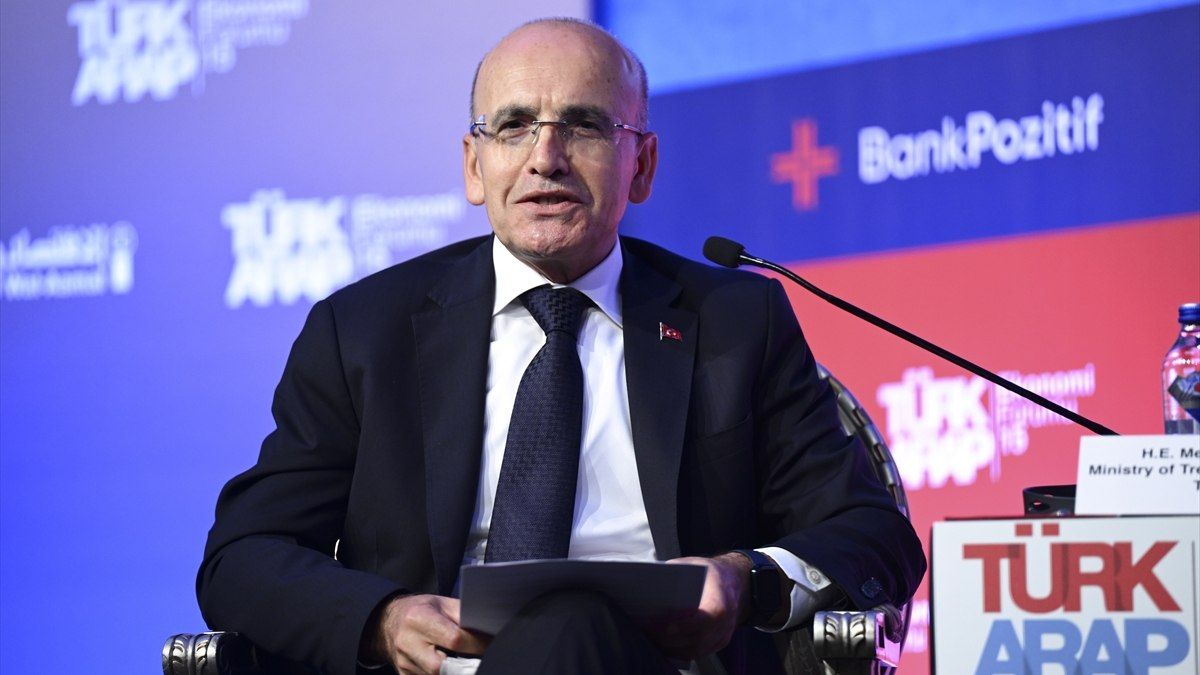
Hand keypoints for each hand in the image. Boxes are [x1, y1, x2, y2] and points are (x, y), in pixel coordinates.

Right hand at [362, 594, 489, 674]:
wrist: (390, 622)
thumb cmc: (422, 610)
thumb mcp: (443, 604)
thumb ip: (464, 616)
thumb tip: (489, 628)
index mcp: (419, 618)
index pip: (454, 639)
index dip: (477, 645)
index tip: (492, 644)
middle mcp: (408, 642)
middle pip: (443, 666)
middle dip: (467, 665)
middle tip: (482, 660)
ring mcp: (404, 663)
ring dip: (457, 672)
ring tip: (469, 662)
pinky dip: (445, 674)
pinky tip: (454, 667)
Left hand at [647, 553, 750, 660]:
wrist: (730, 579)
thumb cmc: (706, 572)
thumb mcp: (691, 565)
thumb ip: (674, 575)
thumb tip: (650, 588)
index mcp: (721, 596)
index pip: (708, 617)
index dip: (687, 625)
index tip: (665, 626)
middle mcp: (727, 618)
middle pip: (699, 638)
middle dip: (671, 639)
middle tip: (649, 632)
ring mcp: (725, 632)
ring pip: (697, 650)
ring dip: (673, 648)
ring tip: (652, 639)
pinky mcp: (720, 641)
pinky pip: (700, 653)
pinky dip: (680, 652)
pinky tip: (664, 644)